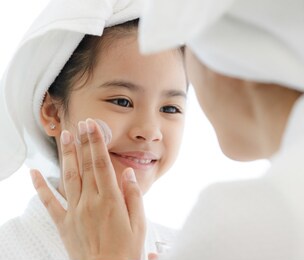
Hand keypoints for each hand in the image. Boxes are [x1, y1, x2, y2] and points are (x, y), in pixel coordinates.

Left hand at [30, 118, 145, 259]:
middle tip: (81, 124)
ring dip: (67, 155)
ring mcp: (75, 212)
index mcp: (111, 200)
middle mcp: (90, 202)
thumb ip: (134, 195)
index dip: (97, 143)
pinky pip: (50, 202)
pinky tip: (35, 173)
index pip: (102, 164)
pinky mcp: (64, 223)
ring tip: (64, 137)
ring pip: (69, 177)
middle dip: (83, 142)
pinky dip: (41, 187)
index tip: (93, 127)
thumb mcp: (140, 223)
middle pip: (85, 166)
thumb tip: (128, 173)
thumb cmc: (126, 251)